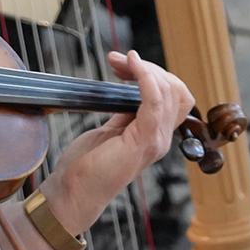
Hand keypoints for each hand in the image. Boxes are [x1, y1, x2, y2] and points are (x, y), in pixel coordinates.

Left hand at [41, 50, 193, 231]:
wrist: (75, 188)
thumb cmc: (90, 161)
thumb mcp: (112, 128)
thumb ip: (126, 111)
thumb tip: (129, 85)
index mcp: (156, 133)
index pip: (174, 94)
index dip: (152, 72)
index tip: (123, 62)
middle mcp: (162, 137)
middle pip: (174, 89)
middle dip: (148, 66)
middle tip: (118, 60)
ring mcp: (156, 140)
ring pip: (168, 91)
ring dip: (144, 68)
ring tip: (119, 61)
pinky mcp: (143, 142)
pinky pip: (154, 102)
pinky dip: (145, 78)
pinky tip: (132, 67)